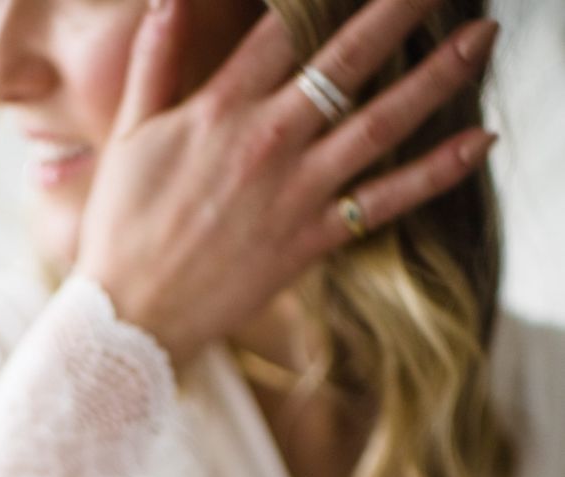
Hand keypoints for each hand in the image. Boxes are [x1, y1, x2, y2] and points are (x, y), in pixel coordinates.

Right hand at [75, 0, 497, 368]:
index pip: (281, 27)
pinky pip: (384, 201)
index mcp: (219, 109)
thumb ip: (154, 62)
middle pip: (346, 58)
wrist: (132, 317)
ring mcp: (295, 191)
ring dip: (437, 76)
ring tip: (483, 38)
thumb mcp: (128, 136)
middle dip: (399, 10)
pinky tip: (478, 141)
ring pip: (380, 121)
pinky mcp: (311, 238)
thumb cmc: (122, 228)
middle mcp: (267, 140)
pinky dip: (434, 172)